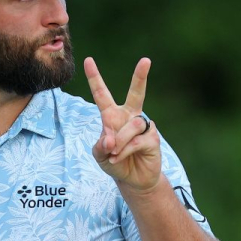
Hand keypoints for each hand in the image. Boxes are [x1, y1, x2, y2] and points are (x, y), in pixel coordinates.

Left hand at [85, 56, 161, 192]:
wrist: (133, 180)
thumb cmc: (115, 163)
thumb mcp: (99, 155)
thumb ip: (100, 146)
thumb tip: (110, 139)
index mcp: (112, 115)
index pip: (102, 94)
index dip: (95, 78)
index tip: (88, 60)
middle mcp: (129, 116)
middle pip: (136, 93)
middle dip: (140, 77)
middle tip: (146, 60)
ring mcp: (143, 126)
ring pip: (131, 126)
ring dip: (120, 141)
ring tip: (114, 153)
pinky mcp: (152, 138)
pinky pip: (136, 141)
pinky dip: (124, 151)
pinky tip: (118, 158)